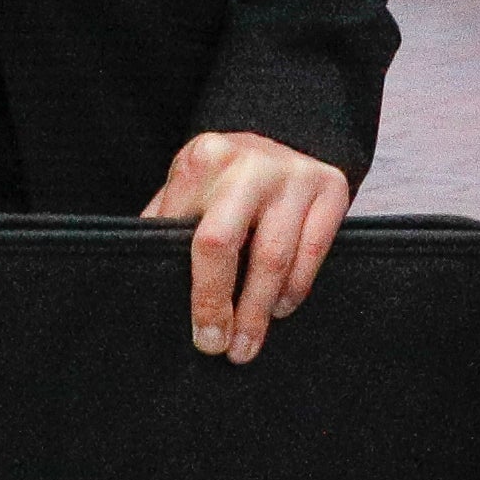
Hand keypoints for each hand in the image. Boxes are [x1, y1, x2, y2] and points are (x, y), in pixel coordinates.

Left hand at [140, 131, 349, 364]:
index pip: (194, 238)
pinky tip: (281, 307)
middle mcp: (247, 163)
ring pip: (275, 256)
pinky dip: (296, 287)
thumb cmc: (225, 176)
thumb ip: (169, 224)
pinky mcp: (331, 185)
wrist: (285, 131)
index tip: (202, 336)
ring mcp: (292, 173)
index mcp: (203, 160)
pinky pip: (315, 250)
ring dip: (262, 309)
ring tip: (250, 340)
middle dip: (224, 305)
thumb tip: (149, 283)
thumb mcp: (190, 184)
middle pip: (225, 244)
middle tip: (226, 349)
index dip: (199, 294)